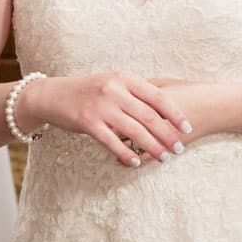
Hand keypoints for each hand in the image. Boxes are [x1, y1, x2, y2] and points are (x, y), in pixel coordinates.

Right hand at [20, 71, 191, 167]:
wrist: (53, 95)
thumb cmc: (89, 91)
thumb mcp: (114, 83)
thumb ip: (135, 92)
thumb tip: (167, 106)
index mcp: (126, 78)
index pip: (158, 97)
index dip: (175, 114)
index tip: (187, 127)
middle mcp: (115, 90)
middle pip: (149, 116)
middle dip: (167, 134)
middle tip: (179, 148)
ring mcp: (101, 106)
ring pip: (134, 130)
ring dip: (152, 146)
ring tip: (164, 157)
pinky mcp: (88, 122)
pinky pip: (112, 142)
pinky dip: (127, 154)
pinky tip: (136, 163)